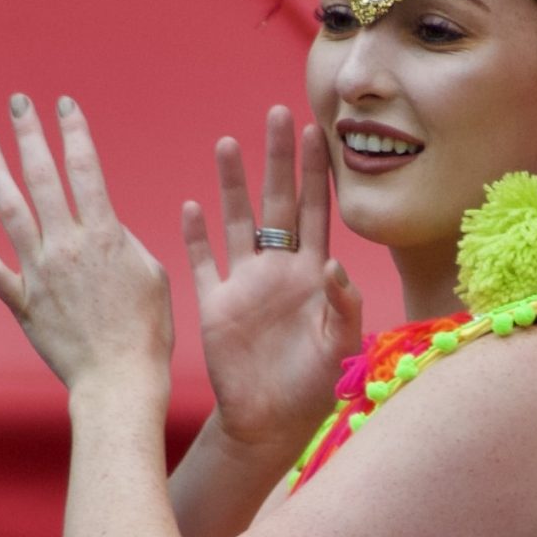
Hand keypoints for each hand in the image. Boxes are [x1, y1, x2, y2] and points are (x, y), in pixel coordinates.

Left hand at [0, 94, 171, 391]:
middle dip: (29, 134)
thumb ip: (122, 240)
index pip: (84, 168)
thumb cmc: (148, 330)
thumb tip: (101, 224)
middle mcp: (65, 246)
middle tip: (17, 103)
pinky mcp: (22, 302)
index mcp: (102, 234)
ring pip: (8, 211)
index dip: (73, 130)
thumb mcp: (151, 273)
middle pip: (41, 177)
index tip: (63, 104)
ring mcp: (39, 273)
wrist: (119, 379)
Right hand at [183, 106, 362, 456]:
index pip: (317, 211)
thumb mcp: (341, 347)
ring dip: (232, 185)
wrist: (273, 422)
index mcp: (313, 274)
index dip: (317, 172)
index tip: (318, 130)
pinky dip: (196, 237)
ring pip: (238, 221)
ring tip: (228, 143)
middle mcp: (279, 270)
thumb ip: (344, 307)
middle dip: (277, 159)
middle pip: (278, 202)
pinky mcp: (216, 306)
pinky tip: (192, 206)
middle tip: (277, 114)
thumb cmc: (317, 387)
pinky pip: (202, 263)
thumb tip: (337, 266)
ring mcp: (245, 284)